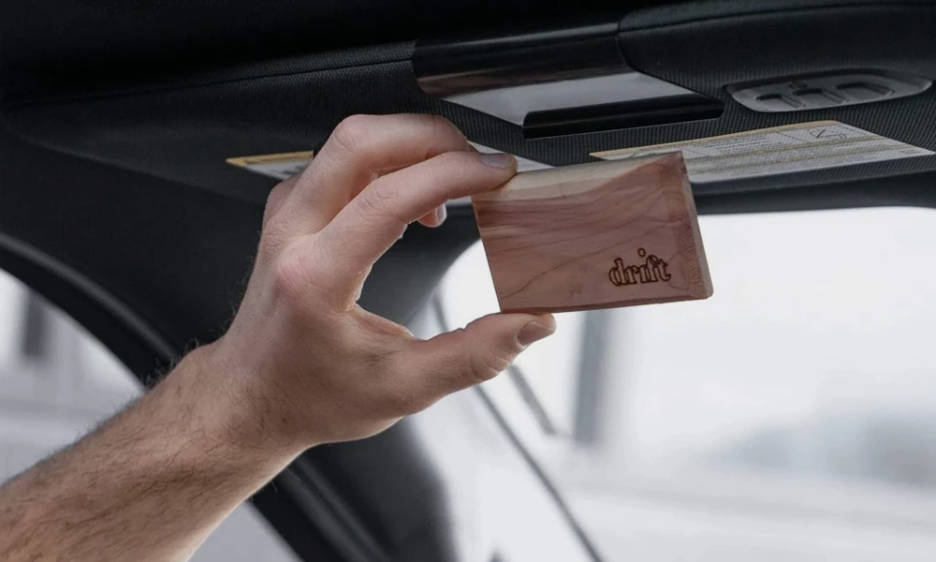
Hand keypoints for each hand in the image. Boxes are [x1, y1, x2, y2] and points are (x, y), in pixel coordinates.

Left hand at [203, 114, 555, 450]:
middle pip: (361, 141)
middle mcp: (293, 234)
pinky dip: (391, 159)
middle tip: (478, 165)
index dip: (453, 174)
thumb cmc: (312, 395)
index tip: (496, 174)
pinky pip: (343, 156)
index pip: (387, 198)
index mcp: (316, 279)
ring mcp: (287, 214)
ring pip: (351, 139)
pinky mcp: (291, 207)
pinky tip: (416, 196)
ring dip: (413, 147)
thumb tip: (530, 324)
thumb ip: (476, 357)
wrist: (253, 395)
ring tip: (452, 187)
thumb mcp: (404, 388)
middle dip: (433, 138)